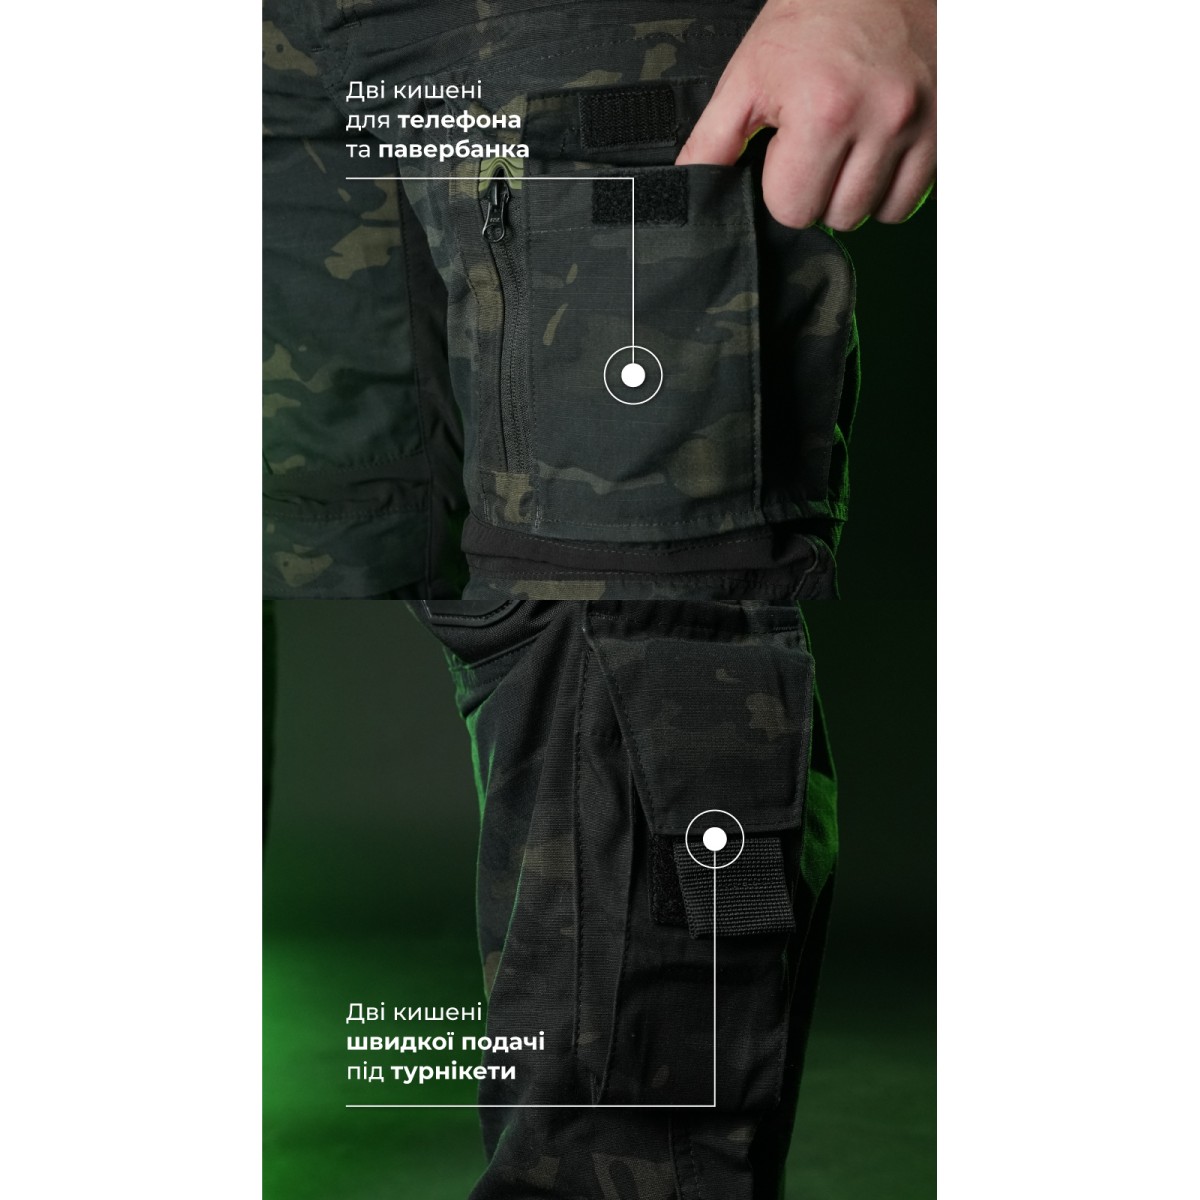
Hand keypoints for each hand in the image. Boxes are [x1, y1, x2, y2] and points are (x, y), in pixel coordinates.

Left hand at [676, 0, 935, 229]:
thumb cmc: (812, 18)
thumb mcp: (748, 74)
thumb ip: (714, 139)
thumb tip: (688, 188)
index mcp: (825, 111)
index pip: (793, 209)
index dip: (782, 187)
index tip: (786, 151)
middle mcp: (880, 120)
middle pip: (837, 217)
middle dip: (819, 191)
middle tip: (816, 145)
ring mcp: (918, 125)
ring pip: (877, 214)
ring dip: (854, 193)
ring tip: (846, 147)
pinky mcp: (943, 129)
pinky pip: (910, 200)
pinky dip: (889, 187)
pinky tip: (874, 152)